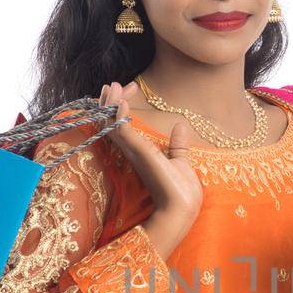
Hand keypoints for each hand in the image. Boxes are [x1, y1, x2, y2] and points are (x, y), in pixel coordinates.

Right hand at [100, 82, 202, 253]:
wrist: (182, 208)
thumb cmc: (180, 190)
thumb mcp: (180, 160)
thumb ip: (178, 144)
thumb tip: (180, 125)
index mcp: (140, 151)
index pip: (122, 124)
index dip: (120, 106)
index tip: (126, 89)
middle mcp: (132, 151)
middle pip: (111, 122)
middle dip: (109, 102)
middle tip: (110, 84)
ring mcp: (134, 152)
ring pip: (113, 124)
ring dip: (110, 104)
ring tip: (111, 87)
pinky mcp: (139, 154)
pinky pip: (122, 132)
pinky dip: (119, 117)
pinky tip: (121, 103)